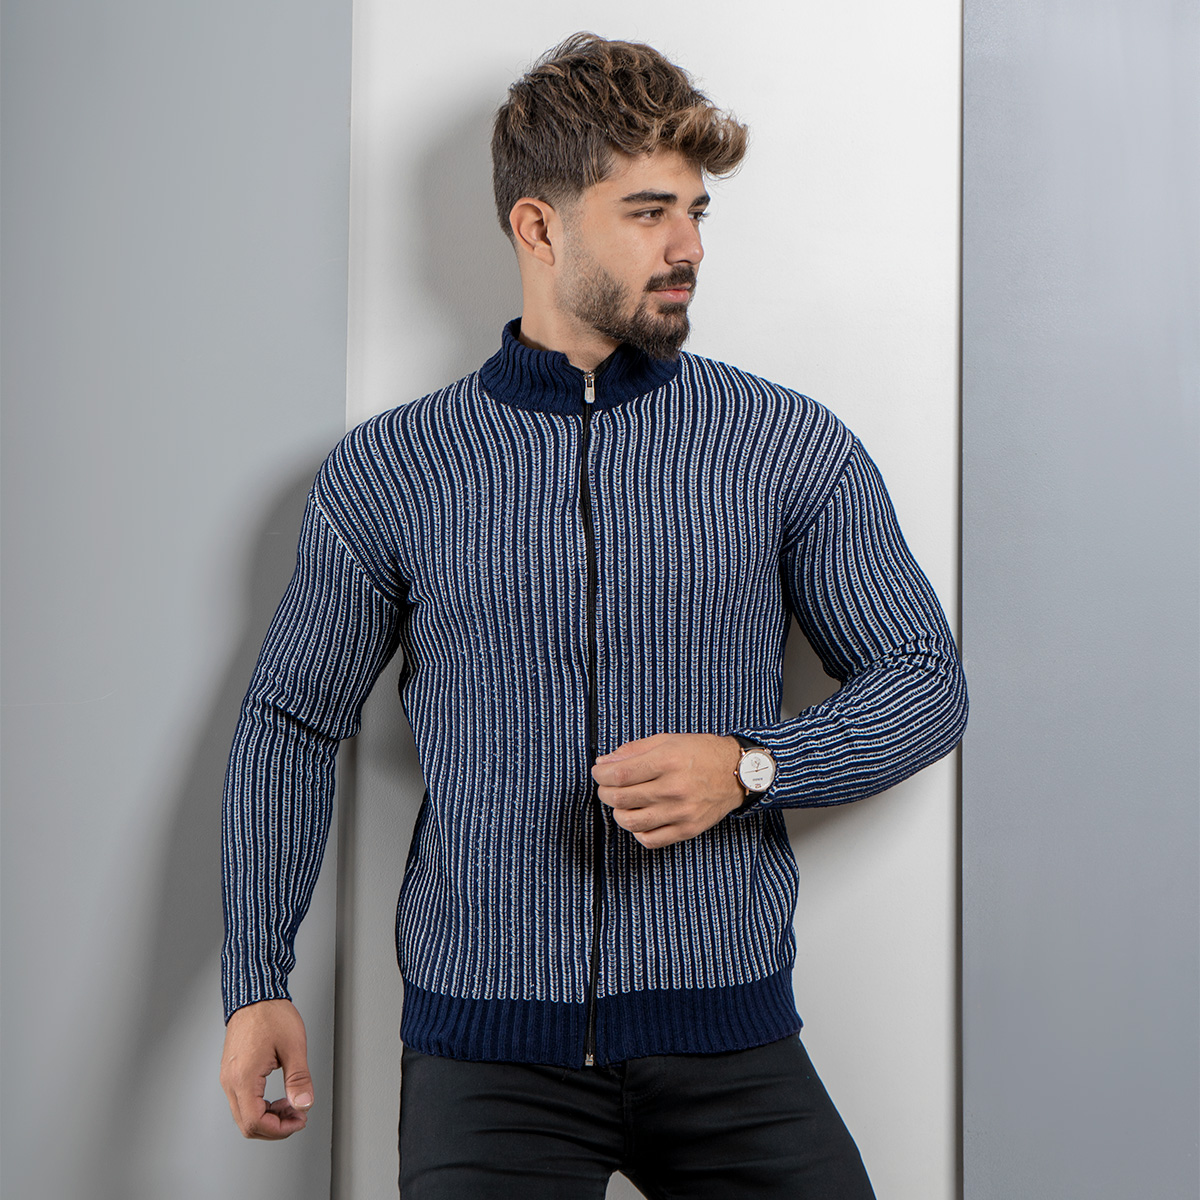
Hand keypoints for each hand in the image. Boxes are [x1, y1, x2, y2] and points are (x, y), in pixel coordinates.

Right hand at [219, 998, 313, 1139]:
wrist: (255, 995)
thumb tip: (304, 1105)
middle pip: (247, 1125)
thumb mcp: (294, 1046)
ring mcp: (229, 1078)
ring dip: (268, 1117)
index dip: (280, 1129)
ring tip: (291, 1104)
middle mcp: (231, 1081)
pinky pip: (243, 1101)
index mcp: (244, 1077)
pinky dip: (261, 1106)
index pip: (255, 1122)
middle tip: (298, 1115)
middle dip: (275, 1126)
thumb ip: (299, 1079)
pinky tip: (278, 1097)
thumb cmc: (272, 1015)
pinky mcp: (232, 1073)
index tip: (299, 1120)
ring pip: (244, 1115)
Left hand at [591, 732, 745, 848]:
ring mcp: (681, 812)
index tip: (599, 772)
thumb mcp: (667, 740)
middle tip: (607, 787)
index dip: (601, 775)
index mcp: (668, 761)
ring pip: (631, 822)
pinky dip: (638, 831)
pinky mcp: (687, 829)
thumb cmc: (701, 753)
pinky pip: (650, 839)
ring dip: (618, 812)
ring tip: (623, 803)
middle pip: (621, 799)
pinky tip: (641, 817)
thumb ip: (633, 751)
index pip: (620, 774)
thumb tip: (604, 763)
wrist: (736, 772)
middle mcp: (674, 788)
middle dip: (605, 792)